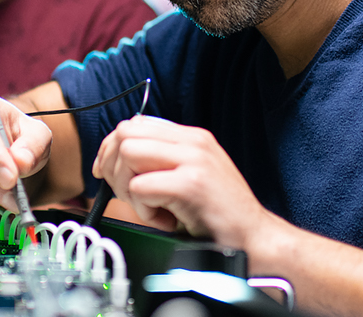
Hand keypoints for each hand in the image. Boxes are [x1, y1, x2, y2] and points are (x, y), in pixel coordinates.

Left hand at [92, 116, 269, 247]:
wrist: (255, 239)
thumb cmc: (219, 215)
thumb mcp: (191, 176)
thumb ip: (163, 161)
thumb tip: (116, 159)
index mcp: (192, 137)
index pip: (134, 123)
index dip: (112, 148)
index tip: (107, 172)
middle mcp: (193, 142)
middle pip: (125, 133)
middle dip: (113, 167)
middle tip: (128, 195)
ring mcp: (194, 160)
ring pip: (128, 154)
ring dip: (127, 188)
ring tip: (152, 208)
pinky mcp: (191, 184)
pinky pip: (139, 187)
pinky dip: (144, 210)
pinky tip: (166, 220)